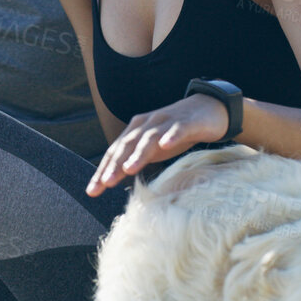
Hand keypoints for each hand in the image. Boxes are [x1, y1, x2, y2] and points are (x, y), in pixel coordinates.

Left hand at [86, 94, 227, 194]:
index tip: (93, 191)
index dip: (103, 170)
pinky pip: (177, 130)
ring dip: (138, 154)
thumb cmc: (174, 133)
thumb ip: (134, 159)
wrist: (207, 109)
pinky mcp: (187, 122)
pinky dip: (170, 137)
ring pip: (149, 138)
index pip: (115, 152)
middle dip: (115, 165)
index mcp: (136, 131)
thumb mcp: (152, 148)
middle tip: (106, 184)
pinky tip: (165, 146)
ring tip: (128, 170)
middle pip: (127, 145)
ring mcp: (166, 122)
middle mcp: (147, 124)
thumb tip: (113, 180)